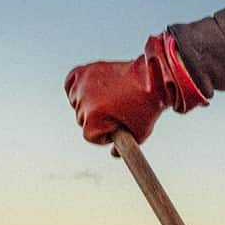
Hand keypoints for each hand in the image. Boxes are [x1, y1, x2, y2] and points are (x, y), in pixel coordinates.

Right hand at [64, 33, 206, 151]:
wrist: (154, 77)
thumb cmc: (148, 105)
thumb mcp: (139, 134)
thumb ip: (125, 148)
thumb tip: (114, 154)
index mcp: (94, 117)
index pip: (90, 136)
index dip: (105, 135)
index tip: (118, 129)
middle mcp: (84, 99)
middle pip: (82, 120)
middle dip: (98, 120)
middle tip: (117, 114)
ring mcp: (84, 83)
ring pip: (76, 103)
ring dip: (88, 105)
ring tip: (108, 102)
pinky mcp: (86, 70)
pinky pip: (71, 82)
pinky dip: (76, 89)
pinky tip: (88, 92)